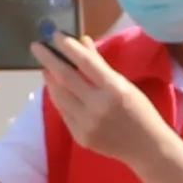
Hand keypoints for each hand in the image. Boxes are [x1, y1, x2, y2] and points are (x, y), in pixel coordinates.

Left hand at [34, 25, 163, 160]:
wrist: (146, 147)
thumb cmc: (139, 110)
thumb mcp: (123, 84)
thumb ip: (100, 64)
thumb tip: (81, 41)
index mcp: (114, 89)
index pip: (85, 62)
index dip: (68, 47)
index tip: (54, 35)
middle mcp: (98, 106)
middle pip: (65, 77)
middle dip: (48, 59)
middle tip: (36, 46)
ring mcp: (87, 123)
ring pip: (59, 96)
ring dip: (50, 79)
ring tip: (45, 67)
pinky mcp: (80, 137)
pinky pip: (63, 113)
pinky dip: (58, 98)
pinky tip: (56, 89)